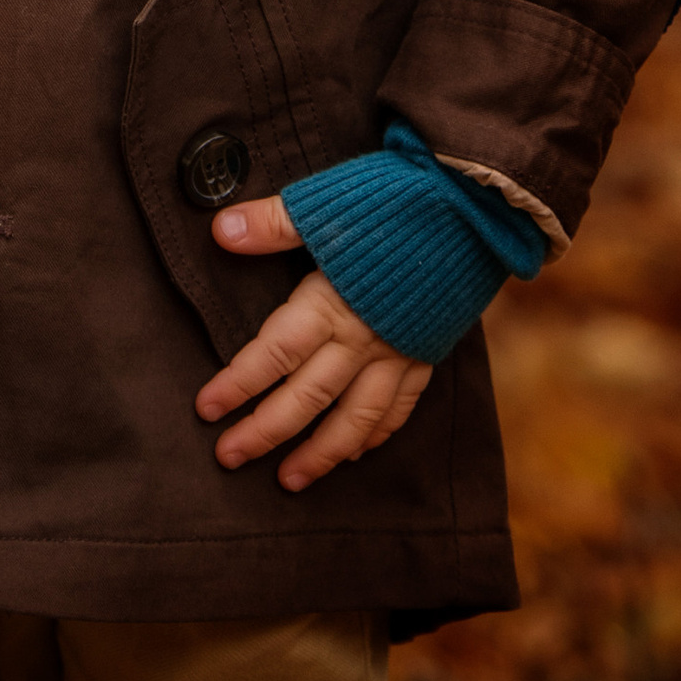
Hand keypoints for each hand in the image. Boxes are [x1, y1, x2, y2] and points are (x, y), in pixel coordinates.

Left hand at [196, 193, 431, 491]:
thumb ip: (273, 223)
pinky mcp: (426, 351)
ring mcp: (398, 352)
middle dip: (266, 432)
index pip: (273, 354)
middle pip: (307, 397)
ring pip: (355, 418)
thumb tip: (221, 230)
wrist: (474, 209)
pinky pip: (400, 407)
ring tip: (290, 479)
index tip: (206, 410)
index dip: (237, 384)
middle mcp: (362, 338)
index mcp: (330, 303)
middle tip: (230, 457)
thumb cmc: (395, 200)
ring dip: (321, 452)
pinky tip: (356, 451)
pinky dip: (375, 433)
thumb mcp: (327, 203)